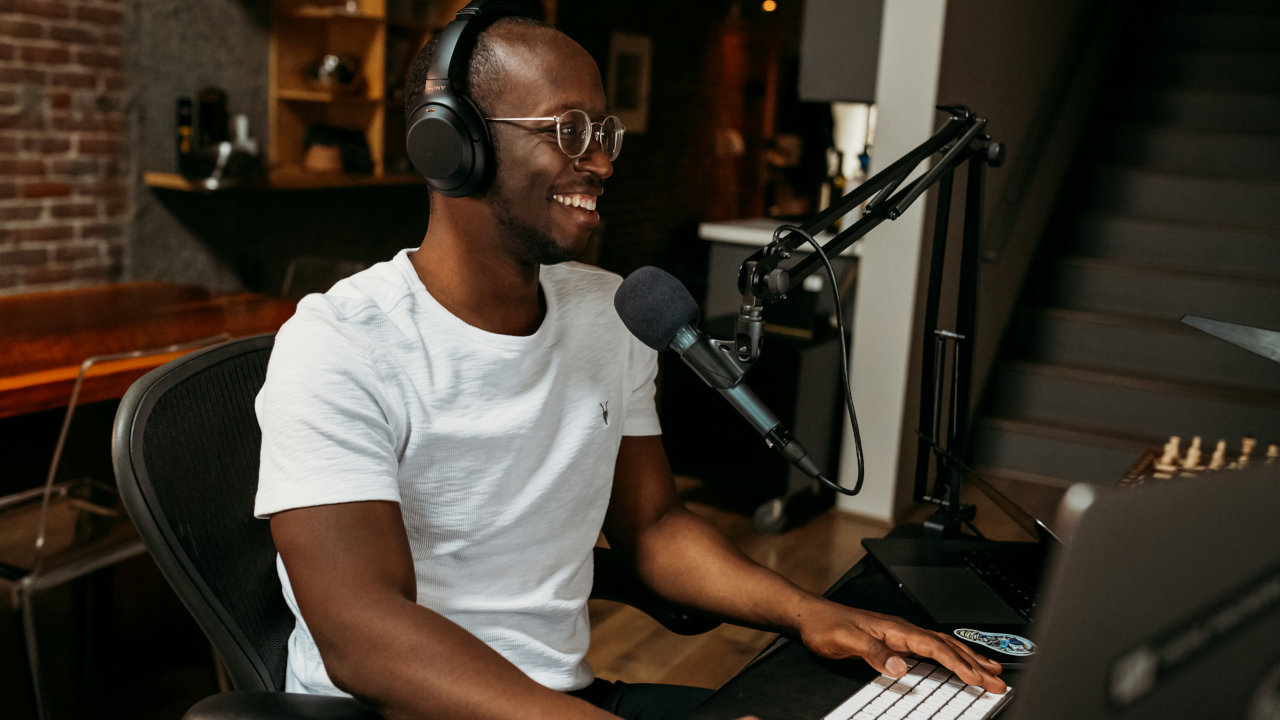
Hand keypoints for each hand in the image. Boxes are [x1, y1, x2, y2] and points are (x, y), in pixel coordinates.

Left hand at [795, 600, 1005, 693]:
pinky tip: (957, 661)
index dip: (960, 664)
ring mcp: (900, 634)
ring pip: (943, 645)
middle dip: (975, 664)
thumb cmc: (826, 625)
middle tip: (999, 681)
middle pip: (947, 646)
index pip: (936, 648)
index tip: (980, 679)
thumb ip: (874, 653)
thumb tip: (902, 667)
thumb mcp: (847, 640)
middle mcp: (902, 630)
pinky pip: (931, 648)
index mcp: (896, 630)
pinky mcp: (894, 640)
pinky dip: (950, 655)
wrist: (810, 615)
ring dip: (968, 658)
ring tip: (991, 670)